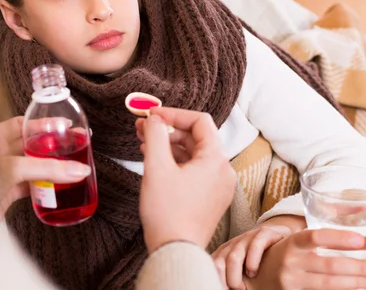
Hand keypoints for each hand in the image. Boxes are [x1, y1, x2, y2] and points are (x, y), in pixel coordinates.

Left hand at [0, 116, 90, 217]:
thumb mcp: (10, 169)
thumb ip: (44, 169)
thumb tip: (76, 170)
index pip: (20, 125)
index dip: (42, 124)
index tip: (63, 124)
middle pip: (30, 145)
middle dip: (52, 145)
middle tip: (74, 144)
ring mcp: (1, 175)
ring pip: (32, 167)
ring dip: (51, 167)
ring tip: (72, 165)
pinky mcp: (5, 194)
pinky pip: (30, 186)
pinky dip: (44, 187)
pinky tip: (57, 187)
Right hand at [136, 107, 236, 252]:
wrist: (176, 252)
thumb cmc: (167, 212)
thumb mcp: (156, 166)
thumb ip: (154, 135)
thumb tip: (153, 118)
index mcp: (216, 159)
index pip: (199, 121)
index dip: (174, 114)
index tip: (152, 115)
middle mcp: (223, 171)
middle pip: (196, 137)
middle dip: (167, 130)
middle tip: (142, 128)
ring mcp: (218, 186)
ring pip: (194, 154)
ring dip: (169, 145)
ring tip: (144, 143)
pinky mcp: (210, 198)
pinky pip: (194, 170)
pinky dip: (176, 162)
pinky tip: (156, 161)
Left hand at [211, 215, 305, 289]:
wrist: (278, 235)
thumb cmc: (259, 258)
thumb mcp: (241, 268)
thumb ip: (231, 277)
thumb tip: (228, 289)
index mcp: (223, 253)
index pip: (211, 267)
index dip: (214, 280)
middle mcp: (232, 245)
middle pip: (218, 263)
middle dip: (222, 280)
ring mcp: (247, 238)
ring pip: (234, 257)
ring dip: (235, 276)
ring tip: (242, 288)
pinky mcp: (264, 233)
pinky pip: (255, 246)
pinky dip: (252, 261)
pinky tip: (253, 272)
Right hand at [247, 229, 365, 289]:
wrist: (255, 277)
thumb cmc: (281, 255)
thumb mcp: (292, 241)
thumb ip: (315, 236)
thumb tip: (353, 226)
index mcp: (291, 242)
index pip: (315, 237)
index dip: (338, 238)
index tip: (360, 240)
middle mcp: (290, 261)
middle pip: (328, 264)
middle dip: (356, 266)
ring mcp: (292, 280)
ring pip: (328, 284)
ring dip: (354, 282)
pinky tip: (354, 289)